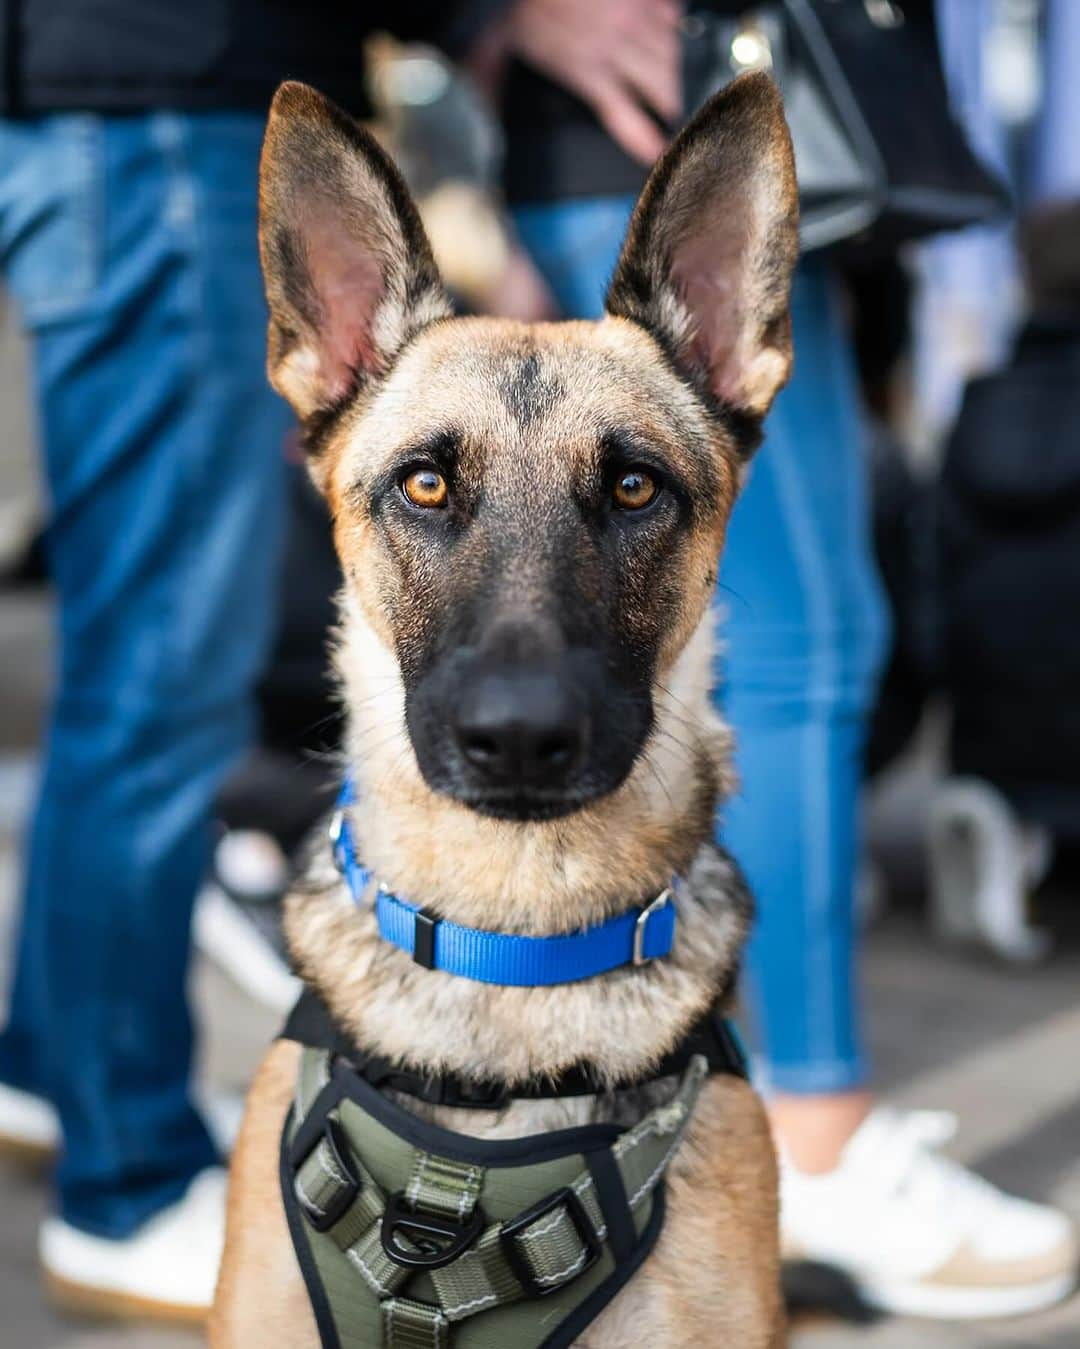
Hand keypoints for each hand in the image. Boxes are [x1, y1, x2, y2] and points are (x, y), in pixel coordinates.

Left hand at [505, 0, 682, 164]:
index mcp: (587, 68)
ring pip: (671, 51)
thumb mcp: (508, 42)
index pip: (625, 116)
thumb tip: (481, 103)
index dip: (644, 139)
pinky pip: (671, 13)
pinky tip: (664, 31)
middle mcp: (616, 44)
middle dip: (670, 103)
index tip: (657, 151)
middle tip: (669, 112)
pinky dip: (670, 24)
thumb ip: (497, 76)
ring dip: (673, 67)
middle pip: (662, 86)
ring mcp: (633, 15)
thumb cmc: (526, 4)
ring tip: (667, 76)